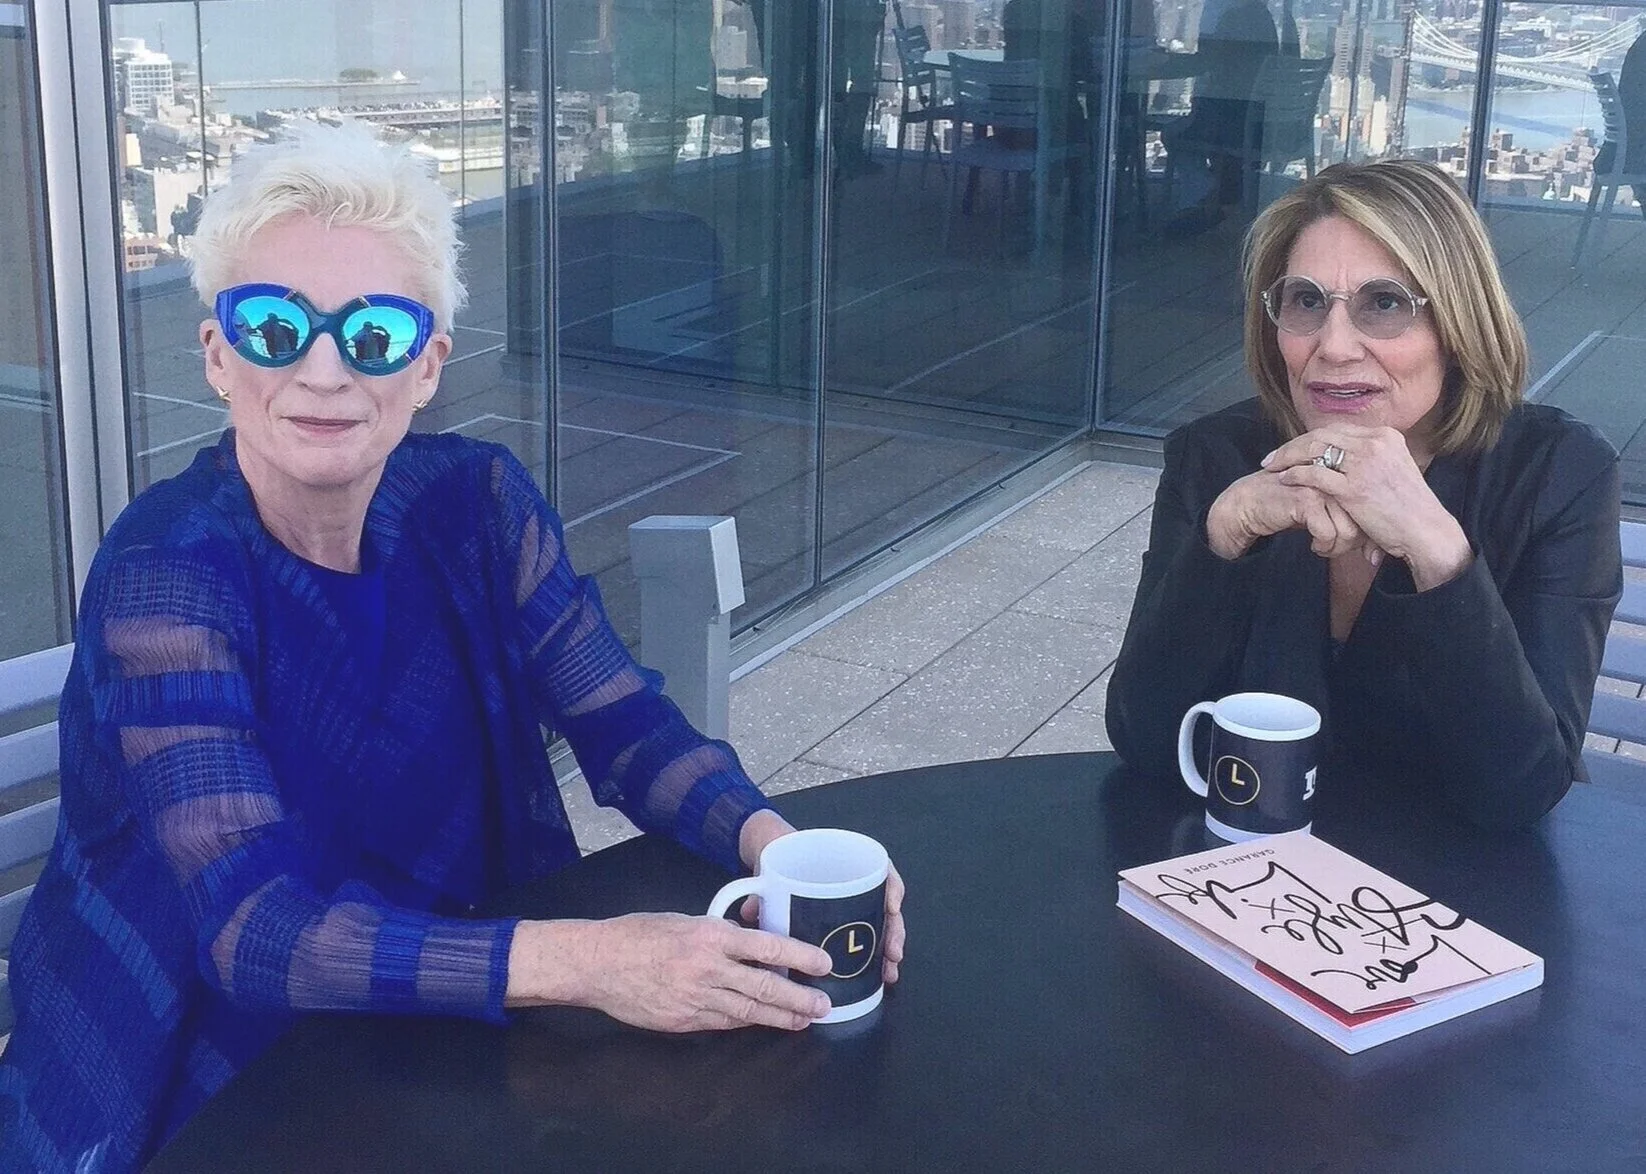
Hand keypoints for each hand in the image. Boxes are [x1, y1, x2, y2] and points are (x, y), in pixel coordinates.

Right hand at [508, 913, 832, 1031]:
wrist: (597, 963)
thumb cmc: (638, 934)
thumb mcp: (683, 920)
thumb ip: (717, 934)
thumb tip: (749, 946)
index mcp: (710, 935)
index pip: (766, 945)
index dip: (799, 956)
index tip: (822, 964)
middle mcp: (708, 968)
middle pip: (764, 986)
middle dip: (799, 998)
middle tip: (823, 1004)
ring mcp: (696, 998)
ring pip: (748, 1011)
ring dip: (780, 1017)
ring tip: (803, 1019)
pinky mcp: (684, 1020)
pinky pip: (723, 1023)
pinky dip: (746, 1022)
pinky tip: (763, 1022)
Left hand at [738, 813, 906, 984]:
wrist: (770, 847)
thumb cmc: (779, 853)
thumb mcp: (770, 866)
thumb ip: (761, 889)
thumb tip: (754, 913)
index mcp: (842, 860)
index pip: (880, 869)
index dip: (892, 889)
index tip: (892, 907)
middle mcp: (854, 880)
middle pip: (886, 903)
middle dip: (894, 931)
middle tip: (892, 955)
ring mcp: (852, 900)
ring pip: (880, 923)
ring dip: (887, 949)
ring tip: (888, 972)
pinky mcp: (842, 919)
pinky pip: (864, 937)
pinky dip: (872, 956)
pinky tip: (876, 975)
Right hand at [1206, 468, 1370, 561]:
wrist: (1251, 502)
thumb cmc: (1292, 506)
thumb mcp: (1328, 509)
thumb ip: (1353, 518)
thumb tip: (1376, 553)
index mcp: (1348, 472)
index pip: (1373, 506)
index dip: (1372, 534)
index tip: (1368, 553)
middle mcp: (1339, 475)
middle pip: (1366, 520)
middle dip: (1356, 545)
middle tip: (1340, 551)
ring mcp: (1323, 485)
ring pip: (1350, 530)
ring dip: (1338, 549)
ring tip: (1325, 548)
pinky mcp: (1306, 498)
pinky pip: (1328, 533)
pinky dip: (1323, 546)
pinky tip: (1314, 546)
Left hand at [1264, 425, 1471, 588]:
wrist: (1425, 531)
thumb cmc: (1408, 508)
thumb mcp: (1394, 470)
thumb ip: (1371, 460)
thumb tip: (1344, 457)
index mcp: (1385, 436)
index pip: (1337, 429)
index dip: (1310, 438)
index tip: (1292, 449)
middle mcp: (1376, 443)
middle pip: (1322, 435)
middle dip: (1293, 445)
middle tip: (1272, 458)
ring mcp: (1365, 463)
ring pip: (1314, 449)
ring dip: (1288, 457)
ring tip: (1271, 468)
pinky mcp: (1354, 487)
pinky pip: (1314, 473)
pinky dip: (1295, 475)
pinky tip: (1284, 481)